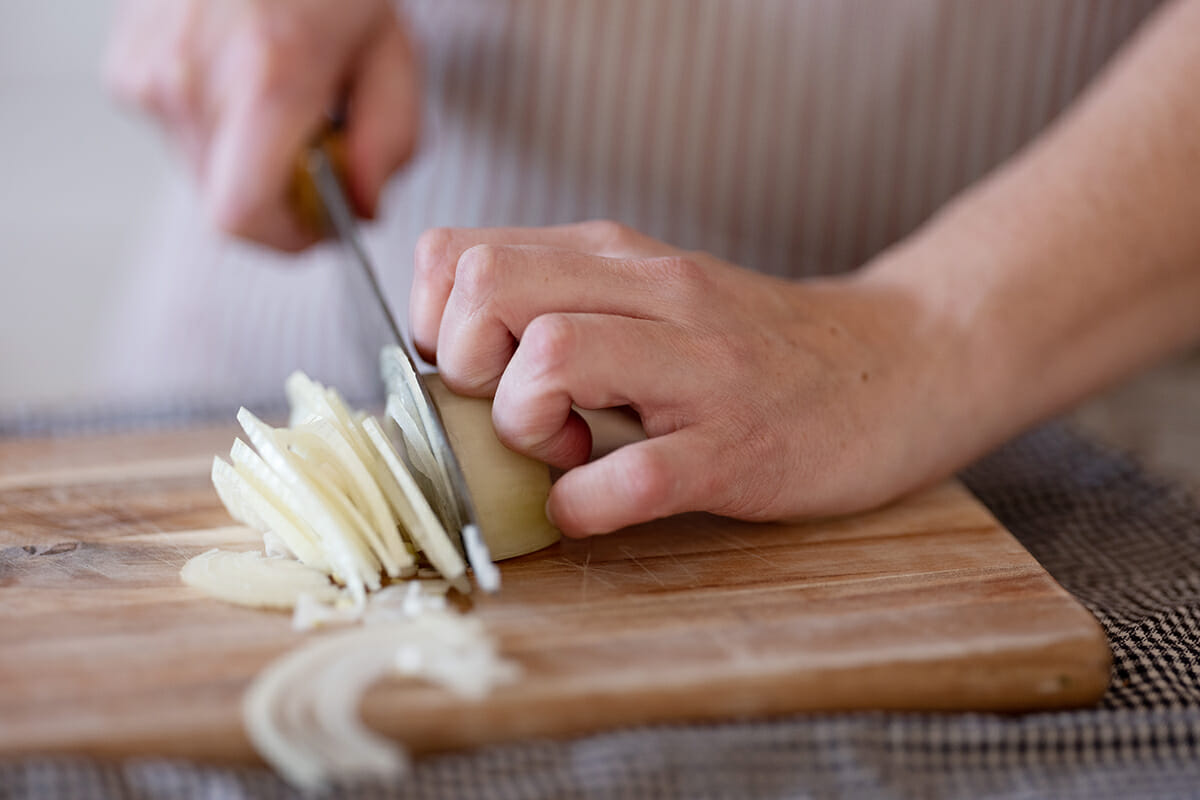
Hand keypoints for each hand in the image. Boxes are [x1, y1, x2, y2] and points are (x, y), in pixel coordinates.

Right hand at [104, 0, 418, 249]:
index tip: (322, 226)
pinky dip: (216, 127)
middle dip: (280, 199)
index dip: (287, 239)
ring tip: (277, 102)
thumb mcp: (390, 54)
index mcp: (267, 80)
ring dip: (246, 161)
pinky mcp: (126, 67)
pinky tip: (242, 80)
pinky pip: (176, 135)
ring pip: (201, 174)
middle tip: (314, 152)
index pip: (243, 217)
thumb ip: (388, 143)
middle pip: (225, 205)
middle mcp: (194, 81)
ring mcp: (149, 73)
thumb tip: (362, 206)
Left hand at [409, 222, 964, 535]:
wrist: (895, 365)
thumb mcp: (652, 296)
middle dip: (464, 366)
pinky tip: (594, 504)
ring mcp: (697, 369)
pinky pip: (629, 476)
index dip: (434, 319)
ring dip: (523, 425)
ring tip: (563, 451)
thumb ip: (563, 303)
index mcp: (614, 259)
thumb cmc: (754, 345)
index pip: (460, 253)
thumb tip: (448, 351)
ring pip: (550, 357)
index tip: (470, 369)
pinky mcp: (735, 447)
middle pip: (487, 287)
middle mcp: (650, 296)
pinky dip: (584, 504)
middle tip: (511, 410)